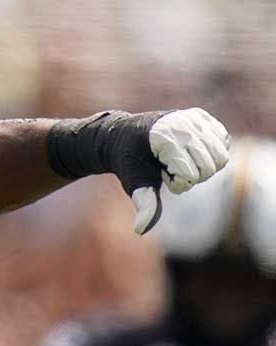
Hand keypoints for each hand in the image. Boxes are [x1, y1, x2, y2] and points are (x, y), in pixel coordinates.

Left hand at [114, 108, 229, 234]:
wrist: (122, 137)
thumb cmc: (129, 162)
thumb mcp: (134, 183)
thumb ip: (145, 203)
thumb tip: (140, 230)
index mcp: (163, 137)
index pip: (190, 174)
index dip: (176, 182)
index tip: (159, 172)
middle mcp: (180, 123)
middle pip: (211, 166)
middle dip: (192, 175)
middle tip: (169, 167)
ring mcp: (191, 117)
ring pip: (222, 156)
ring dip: (203, 165)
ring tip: (179, 159)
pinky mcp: (199, 116)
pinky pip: (223, 142)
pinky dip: (211, 151)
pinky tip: (191, 150)